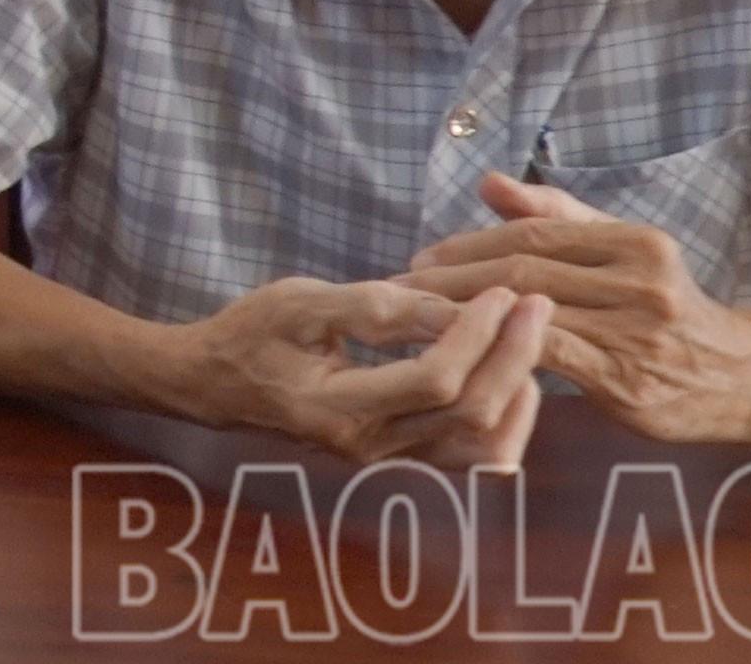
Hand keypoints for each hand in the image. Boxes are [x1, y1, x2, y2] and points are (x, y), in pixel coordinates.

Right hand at [174, 276, 553, 467]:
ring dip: (517, 388)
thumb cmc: (252, 333)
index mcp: (338, 408)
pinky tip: (513, 377)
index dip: (477, 334)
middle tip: (535, 303)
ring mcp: (388, 460)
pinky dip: (507, 418)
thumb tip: (448, 304)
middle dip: (513, 354)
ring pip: (484, 445)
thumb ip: (373, 307)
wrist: (215, 384)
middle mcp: (370, 447)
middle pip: (471, 414)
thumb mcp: (301, 302)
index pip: (434, 380)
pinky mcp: (402, 458)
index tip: (501, 290)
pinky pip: (474, 455)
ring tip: (528, 338)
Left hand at [398, 174, 750, 443]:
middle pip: (521, 269)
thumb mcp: (629, 253)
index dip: (467, 245)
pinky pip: (543, 357)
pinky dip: (494, 348)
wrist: (747, 379)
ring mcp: (635, 332)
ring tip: (409, 320)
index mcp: (639, 242)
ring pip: (525, 312)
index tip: (416, 259)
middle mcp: (641, 281)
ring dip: (458, 315)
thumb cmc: (676, 312)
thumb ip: (560, 217)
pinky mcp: (626, 381)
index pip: (532, 234)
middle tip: (395, 288)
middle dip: (448, 279)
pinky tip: (458, 353)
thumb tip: (488, 182)